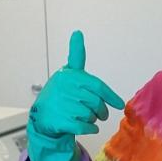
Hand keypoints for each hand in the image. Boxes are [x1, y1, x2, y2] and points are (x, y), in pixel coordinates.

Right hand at [27, 30, 124, 160]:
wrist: (42, 114)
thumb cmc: (60, 92)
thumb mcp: (68, 73)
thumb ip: (76, 56)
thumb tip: (77, 32)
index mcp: (71, 76)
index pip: (98, 87)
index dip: (111, 97)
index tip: (119, 104)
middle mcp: (67, 89)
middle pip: (97, 103)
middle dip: (101, 111)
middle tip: (100, 113)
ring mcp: (63, 105)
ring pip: (91, 116)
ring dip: (92, 119)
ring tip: (84, 116)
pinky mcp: (61, 121)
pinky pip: (85, 127)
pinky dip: (90, 129)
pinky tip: (86, 126)